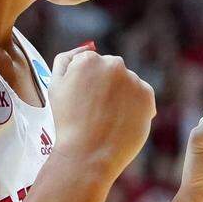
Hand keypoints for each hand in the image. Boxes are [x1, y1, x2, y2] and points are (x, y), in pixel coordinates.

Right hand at [48, 43, 156, 179]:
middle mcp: (113, 63)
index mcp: (88, 59)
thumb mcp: (54, 87)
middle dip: (106, 86)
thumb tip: (86, 47)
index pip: (91, 64)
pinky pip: (142, 97)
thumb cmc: (67, 123)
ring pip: (128, 84)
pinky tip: (121, 122)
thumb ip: (66, 60)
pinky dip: (134, 107)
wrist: (88, 154)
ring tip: (108, 120)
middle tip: (96, 112)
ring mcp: (132, 79)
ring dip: (121, 96)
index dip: (86, 85)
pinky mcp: (147, 96)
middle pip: (111, 70)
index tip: (83, 102)